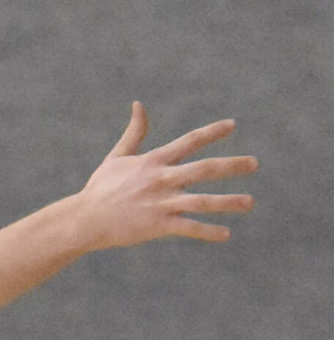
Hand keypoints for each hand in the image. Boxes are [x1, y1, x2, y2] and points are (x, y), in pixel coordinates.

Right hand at [79, 103, 255, 248]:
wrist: (85, 219)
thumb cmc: (100, 189)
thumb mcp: (117, 157)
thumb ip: (134, 132)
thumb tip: (139, 104)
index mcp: (154, 161)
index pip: (189, 141)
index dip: (212, 132)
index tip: (232, 125)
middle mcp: (161, 179)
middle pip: (204, 169)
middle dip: (232, 166)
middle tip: (255, 163)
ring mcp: (161, 202)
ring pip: (202, 201)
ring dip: (228, 202)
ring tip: (250, 202)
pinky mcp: (158, 225)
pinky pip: (189, 228)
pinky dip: (208, 232)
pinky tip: (225, 235)